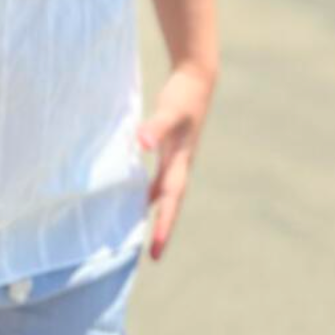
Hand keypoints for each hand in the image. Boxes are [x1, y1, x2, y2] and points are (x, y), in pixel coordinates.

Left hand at [136, 65, 216, 261]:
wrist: (197, 79)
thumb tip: (141, 143)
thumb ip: (154, 127)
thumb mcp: (169, 111)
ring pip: (165, 193)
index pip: (170, 200)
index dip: (163, 225)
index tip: (156, 251)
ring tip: (144, 234)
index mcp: (180, 161)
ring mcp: (176, 157)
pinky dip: (149, 190)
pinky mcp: (170, 148)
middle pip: (170, 203)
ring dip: (156, 212)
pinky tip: (137, 196)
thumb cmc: (183, 95)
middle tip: (155, 256)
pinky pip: (159, 178)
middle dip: (163, 228)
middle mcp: (180, 164)